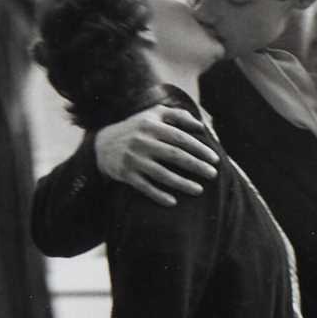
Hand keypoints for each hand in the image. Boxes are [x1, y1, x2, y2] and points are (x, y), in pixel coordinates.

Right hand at [95, 105, 218, 205]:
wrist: (102, 144)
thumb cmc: (136, 128)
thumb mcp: (153, 115)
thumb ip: (177, 115)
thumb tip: (200, 126)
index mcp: (151, 126)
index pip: (180, 138)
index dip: (199, 149)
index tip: (214, 158)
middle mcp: (142, 141)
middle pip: (174, 155)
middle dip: (196, 166)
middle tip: (213, 174)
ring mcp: (133, 159)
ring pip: (161, 174)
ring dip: (182, 183)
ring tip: (199, 190)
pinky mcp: (125, 174)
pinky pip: (144, 187)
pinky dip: (158, 195)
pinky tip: (173, 202)